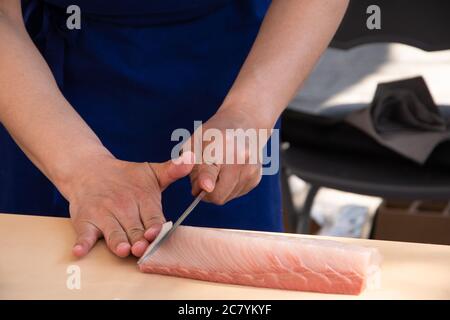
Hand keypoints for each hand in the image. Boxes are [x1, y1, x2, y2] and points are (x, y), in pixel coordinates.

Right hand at [66, 152, 193, 257]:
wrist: (89, 169)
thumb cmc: (126, 177)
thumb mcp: (152, 172)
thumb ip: (173, 170)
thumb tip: (192, 158)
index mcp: (142, 198)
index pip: (152, 216)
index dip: (154, 226)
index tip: (155, 232)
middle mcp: (123, 207)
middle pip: (134, 229)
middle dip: (138, 239)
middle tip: (142, 248)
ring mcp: (103, 215)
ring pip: (112, 232)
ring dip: (116, 241)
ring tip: (122, 249)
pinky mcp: (85, 221)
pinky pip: (83, 234)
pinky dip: (82, 243)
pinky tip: (80, 251)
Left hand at [189, 108, 268, 204]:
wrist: (244, 124)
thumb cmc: (213, 134)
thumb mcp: (194, 142)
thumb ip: (186, 163)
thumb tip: (193, 184)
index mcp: (219, 145)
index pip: (211, 169)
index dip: (206, 180)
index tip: (205, 186)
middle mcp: (240, 158)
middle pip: (218, 195)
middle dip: (205, 192)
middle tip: (201, 178)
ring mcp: (250, 169)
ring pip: (226, 197)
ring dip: (217, 189)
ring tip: (217, 170)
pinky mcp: (256, 178)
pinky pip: (235, 194)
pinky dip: (228, 188)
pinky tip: (228, 172)